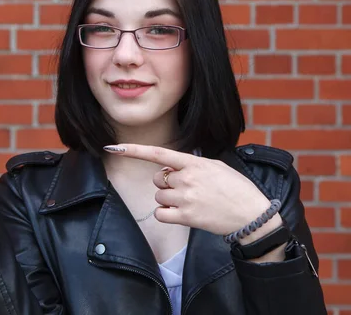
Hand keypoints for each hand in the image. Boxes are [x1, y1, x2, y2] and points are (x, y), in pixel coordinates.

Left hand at [104, 144, 277, 237]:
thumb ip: (193, 164)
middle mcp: (187, 179)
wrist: (253, 215)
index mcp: (194, 163)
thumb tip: (174, 166)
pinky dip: (166, 215)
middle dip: (166, 184)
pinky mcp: (187, 217)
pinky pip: (161, 214)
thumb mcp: (217, 166)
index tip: (113, 148)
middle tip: (186, 190)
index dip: (134, 150)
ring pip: (159, 197)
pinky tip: (182, 214)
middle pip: (157, 179)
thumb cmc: (237, 189)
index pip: (158, 153)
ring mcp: (186, 198)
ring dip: (168, 201)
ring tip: (191, 203)